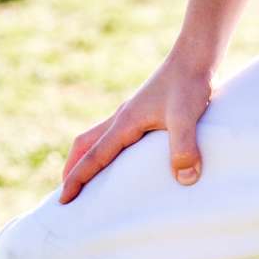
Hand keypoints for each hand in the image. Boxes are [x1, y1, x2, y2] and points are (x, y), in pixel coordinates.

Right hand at [59, 50, 214, 202]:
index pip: (93, 157)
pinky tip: (125, 158)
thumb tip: (185, 179)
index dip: (76, 180)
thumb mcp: (186, 116)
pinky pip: (116, 134)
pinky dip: (108, 149)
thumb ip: (184, 147)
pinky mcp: (144, 110)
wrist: (195, 55)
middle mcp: (122, 117)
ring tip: (91, 180)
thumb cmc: (189, 83)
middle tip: (67, 193)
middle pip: (85, 145)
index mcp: (124, 122)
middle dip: (73, 169)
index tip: (63, 202)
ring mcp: (132, 112)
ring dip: (88, 158)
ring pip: (98, 137)